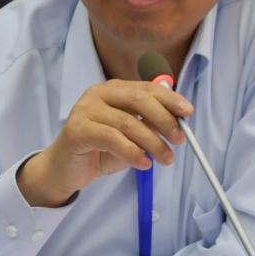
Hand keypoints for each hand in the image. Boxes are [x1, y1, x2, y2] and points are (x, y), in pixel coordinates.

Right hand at [17, 78, 192, 208]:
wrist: (67, 168)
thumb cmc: (102, 149)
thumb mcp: (132, 136)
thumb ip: (150, 125)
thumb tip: (178, 121)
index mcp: (112, 90)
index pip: (145, 88)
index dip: (169, 98)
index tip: (188, 112)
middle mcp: (98, 94)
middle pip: (137, 99)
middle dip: (164, 119)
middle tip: (180, 139)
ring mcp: (85, 110)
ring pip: (127, 122)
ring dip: (153, 142)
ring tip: (165, 159)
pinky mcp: (77, 129)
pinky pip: (111, 138)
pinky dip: (132, 152)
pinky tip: (143, 163)